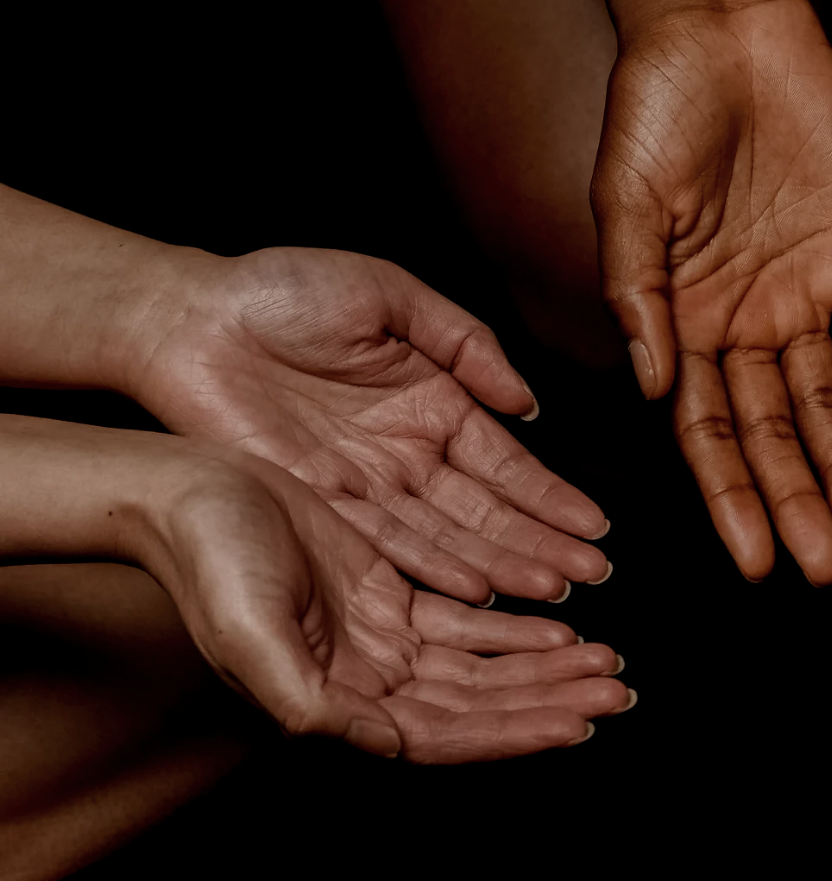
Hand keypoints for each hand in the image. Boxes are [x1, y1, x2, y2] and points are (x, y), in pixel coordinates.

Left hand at [131, 247, 609, 604]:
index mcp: (433, 403)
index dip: (551, 496)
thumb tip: (526, 402)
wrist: (187, 317)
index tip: (595, 527)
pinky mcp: (319, 506)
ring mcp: (366, 486)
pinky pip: (386, 545)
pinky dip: (433, 568)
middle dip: (543, 543)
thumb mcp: (392, 294)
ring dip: (503, 565)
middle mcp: (406, 454)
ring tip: (555, 591)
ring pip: (447, 537)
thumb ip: (467, 343)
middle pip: (487, 511)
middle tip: (594, 574)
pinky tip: (477, 589)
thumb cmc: (281, 289)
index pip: (505, 462)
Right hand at [148, 444, 629, 762]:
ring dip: (543, 668)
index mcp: (333, 702)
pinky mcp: (386, 594)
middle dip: (547, 700)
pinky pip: (465, 623)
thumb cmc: (206, 558)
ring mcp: (378, 638)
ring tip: (604, 664)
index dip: (510, 732)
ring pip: (479, 667)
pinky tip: (559, 628)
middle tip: (616, 692)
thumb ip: (307, 696)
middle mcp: (363, 679)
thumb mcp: (250, 631)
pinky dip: (514, 629)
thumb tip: (383, 739)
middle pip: (475, 705)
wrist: (183, 491)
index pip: (442, 734)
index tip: (574, 724)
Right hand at [594, 0, 831, 583]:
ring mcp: (806, 292)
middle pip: (776, 433)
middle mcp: (748, 321)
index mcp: (684, 320)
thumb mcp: (627, 201)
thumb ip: (639, 293)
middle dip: (798, 502)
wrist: (723, 25)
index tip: (753, 562)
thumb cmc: (656, 106)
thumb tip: (650, 385)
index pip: (708, 431)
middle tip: (827, 566)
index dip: (731, 497)